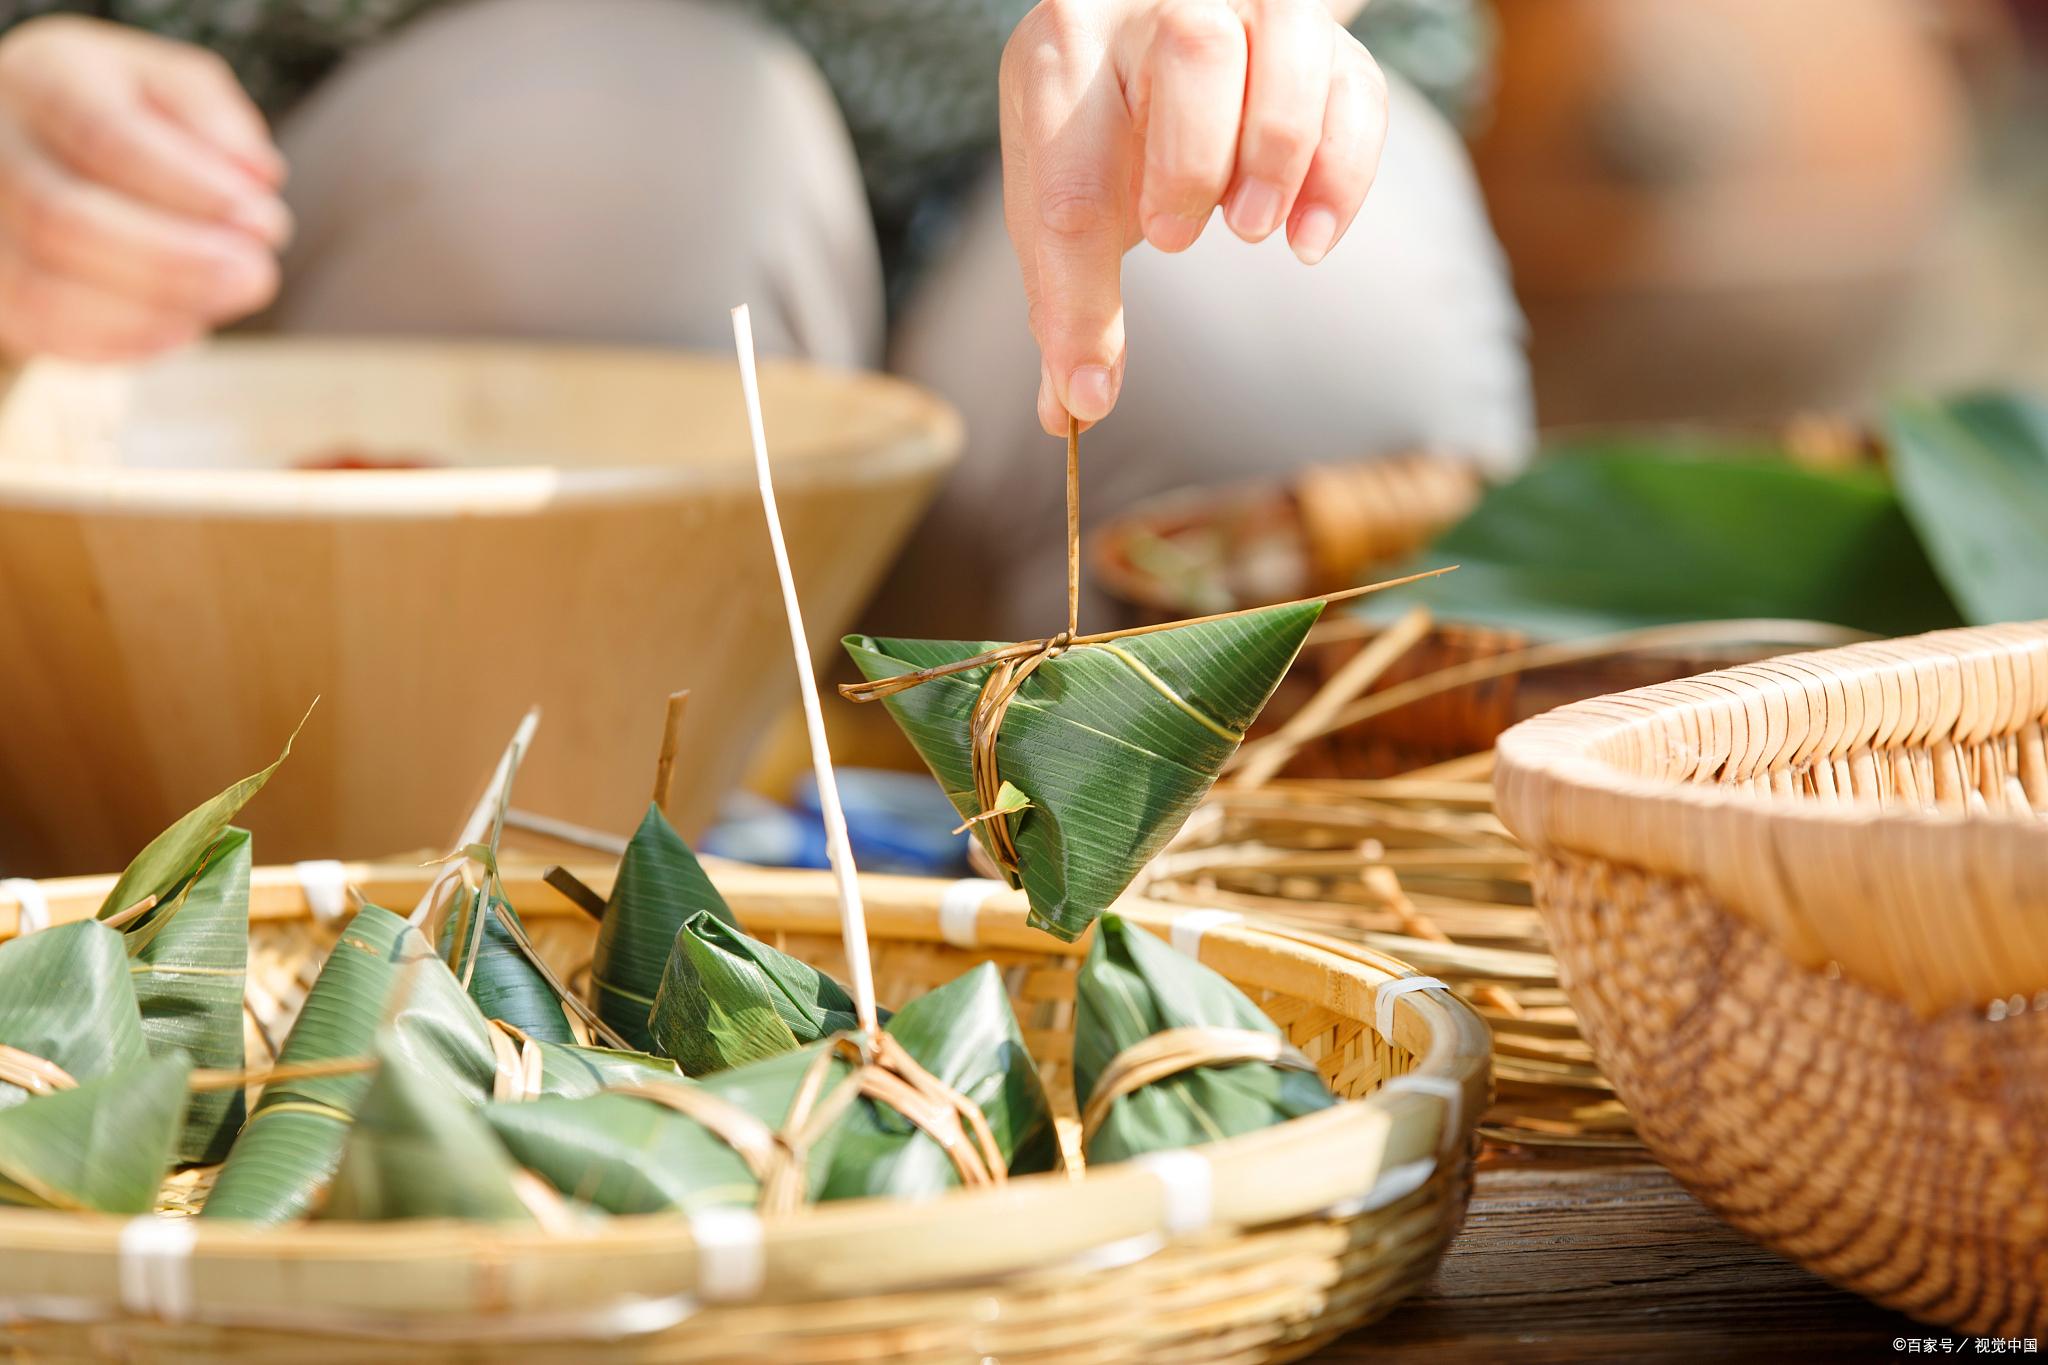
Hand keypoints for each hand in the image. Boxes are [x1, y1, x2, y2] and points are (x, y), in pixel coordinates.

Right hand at [0, 16, 288, 362]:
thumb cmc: (124, 111)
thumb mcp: (174, 86)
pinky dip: (124, 340)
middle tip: (258, 276)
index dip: (189, 190)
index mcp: (45, 80)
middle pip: (62, 221)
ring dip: (153, 310)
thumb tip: (257, 176)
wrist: (44, 142)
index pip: (104, 137)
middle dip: (173, 261)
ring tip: (225, 299)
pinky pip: (44, 330)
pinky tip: (183, 325)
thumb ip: (216, 119)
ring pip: (45, 289)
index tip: (262, 221)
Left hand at [1000, 0, 1387, 434]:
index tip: (1090, 390)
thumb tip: (1066, 414)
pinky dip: (1343, 168)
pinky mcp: (1320, 30)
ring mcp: (1246, 5)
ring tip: (1257, 233)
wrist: (1161, 20)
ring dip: (1279, 151)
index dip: (1076, 302)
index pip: (1068, 180)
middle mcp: (1151, 10)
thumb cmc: (1105, 128)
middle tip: (1180, 241)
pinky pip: (1354, 84)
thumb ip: (1064, 300)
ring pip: (1280, 41)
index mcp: (1064, 59)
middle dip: (1192, 163)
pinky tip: (1312, 239)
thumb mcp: (1063, 194)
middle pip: (1190, 50)